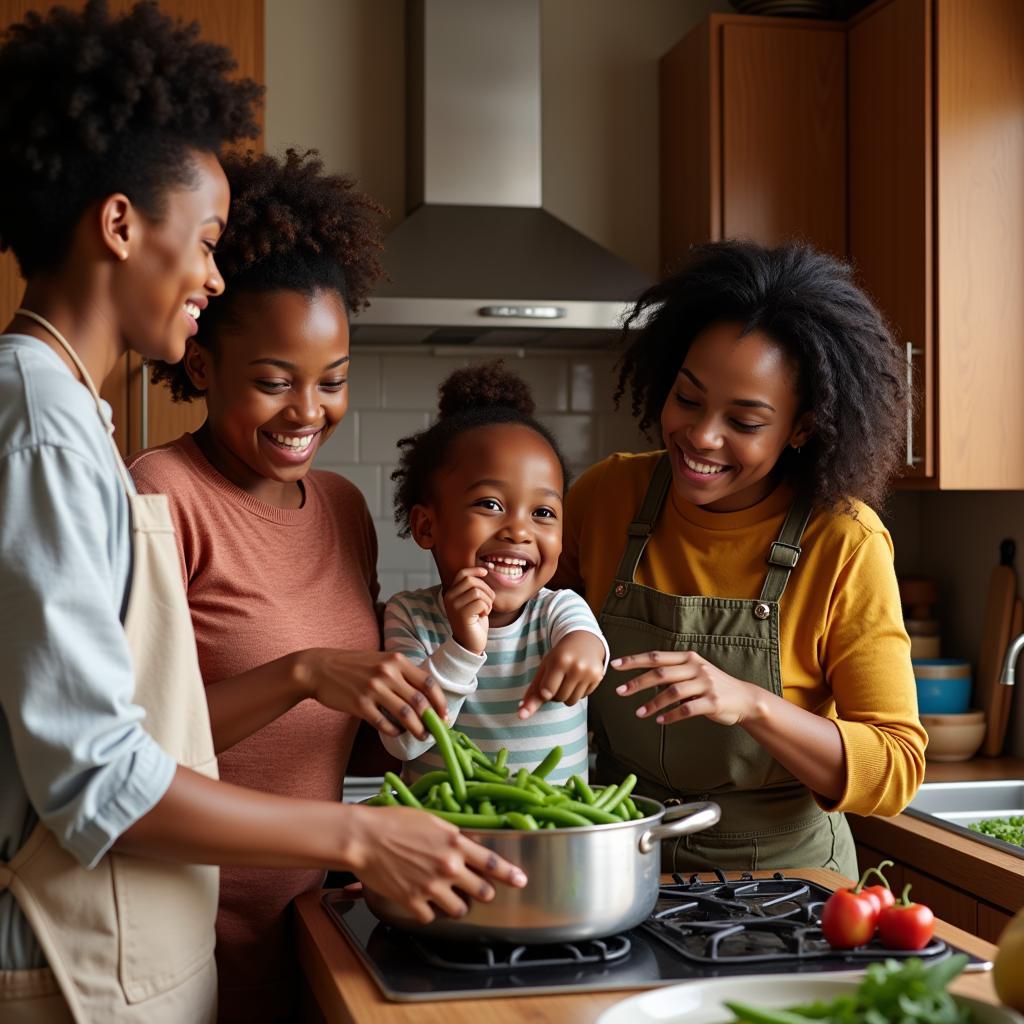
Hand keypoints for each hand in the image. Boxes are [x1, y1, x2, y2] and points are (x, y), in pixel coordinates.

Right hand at [294, 649, 447, 739]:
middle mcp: (387, 673)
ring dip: (417, 729)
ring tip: (422, 736)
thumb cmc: (353, 666)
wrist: (319, 668)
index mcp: (396, 660)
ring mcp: (373, 688)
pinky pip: (384, 723)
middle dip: (432, 720)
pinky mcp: (360, 704)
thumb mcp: (380, 660)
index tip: (445, 715)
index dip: (440, 701)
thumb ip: (401, 673)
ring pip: (405, 714)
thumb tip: (424, 696)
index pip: (427, 682)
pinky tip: (397, 733)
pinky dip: (394, 731)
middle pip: (419, 701)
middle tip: (437, 731)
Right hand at [347, 805, 527, 922]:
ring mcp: (431, 886)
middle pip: (482, 891)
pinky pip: (431, 917)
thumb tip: (465, 845)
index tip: (521, 881)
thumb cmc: (394, 822)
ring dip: (458, 906)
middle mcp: (448, 866)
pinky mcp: (413, 901)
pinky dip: (430, 912)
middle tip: (476, 889)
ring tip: (448, 897)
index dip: (510, 874)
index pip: (492, 862)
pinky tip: (423, 901)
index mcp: (454, 843)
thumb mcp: (432, 821)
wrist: (365, 838)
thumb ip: (452, 836)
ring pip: (460, 910)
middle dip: (482, 892)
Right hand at [442, 567, 493, 653]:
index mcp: (450, 593)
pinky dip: (487, 608)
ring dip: (488, 600)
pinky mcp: (462, 615)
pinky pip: (480, 602)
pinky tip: (483, 615)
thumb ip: (473, 588)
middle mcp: (449, 598)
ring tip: (486, 610)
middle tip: (489, 601)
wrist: (469, 644)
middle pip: (471, 581)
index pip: (462, 574)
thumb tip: (483, 570)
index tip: (485, 571)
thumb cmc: (474, 622)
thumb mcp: (472, 602)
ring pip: (477, 592)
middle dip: (486, 589)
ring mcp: (454, 606)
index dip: (475, 570)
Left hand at [518, 631, 605, 718]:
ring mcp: (589, 672)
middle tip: (556, 680)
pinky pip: (582, 697)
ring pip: (571, 701)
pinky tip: (578, 679)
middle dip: (555, 693)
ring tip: (566, 680)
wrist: (584, 640)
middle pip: (559, 698)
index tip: (545, 689)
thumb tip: (522, 714)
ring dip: (566, 695)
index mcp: (560, 661)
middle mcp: (576, 666)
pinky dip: (577, 692)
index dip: (544, 693)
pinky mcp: (598, 677)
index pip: (547, 692)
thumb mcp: (544, 668)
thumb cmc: (559, 655)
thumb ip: (533, 692)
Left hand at [611, 650, 761, 725]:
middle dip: (637, 682)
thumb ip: (673, 672)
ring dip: (653, 703)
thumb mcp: (694, 672)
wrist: (744, 698)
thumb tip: (643, 677)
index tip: (615, 665)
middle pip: (661, 673)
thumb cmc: (712, 686)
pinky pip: (687, 709)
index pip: (656, 657)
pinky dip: (671, 715)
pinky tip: (660, 720)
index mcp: (688, 658)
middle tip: (620, 692)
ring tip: (639, 713)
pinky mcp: (712, 702)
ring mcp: (705, 684)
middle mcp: (696, 668)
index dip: (634, 660)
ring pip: (672, 692)